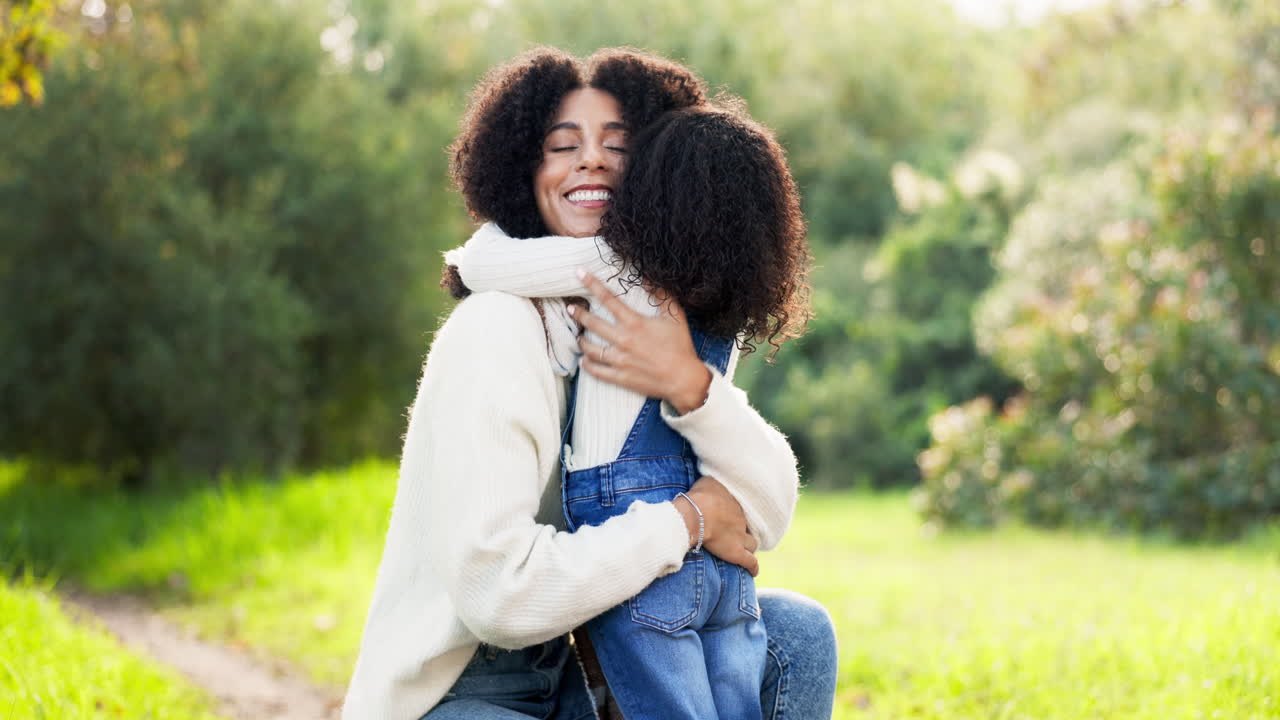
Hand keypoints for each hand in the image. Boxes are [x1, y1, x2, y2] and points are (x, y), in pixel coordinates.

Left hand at [569, 270, 711, 413]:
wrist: (684, 379)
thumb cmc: (681, 346)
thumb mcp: (675, 316)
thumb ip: (662, 296)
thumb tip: (648, 278)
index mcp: (635, 323)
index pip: (608, 299)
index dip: (592, 284)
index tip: (579, 274)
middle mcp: (623, 340)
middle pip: (593, 323)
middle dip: (579, 314)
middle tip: (570, 309)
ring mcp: (620, 360)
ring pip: (591, 349)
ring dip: (581, 341)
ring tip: (578, 336)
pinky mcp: (620, 377)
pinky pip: (597, 371)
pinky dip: (587, 366)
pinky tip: (584, 361)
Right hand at [674, 476, 758, 575]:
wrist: (696, 514)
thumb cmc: (699, 496)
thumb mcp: (708, 481)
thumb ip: (715, 483)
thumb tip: (715, 482)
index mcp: (737, 503)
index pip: (744, 509)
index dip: (740, 514)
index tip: (733, 515)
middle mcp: (742, 520)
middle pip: (749, 526)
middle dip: (746, 530)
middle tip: (739, 532)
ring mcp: (740, 537)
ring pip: (752, 544)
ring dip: (749, 547)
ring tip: (745, 551)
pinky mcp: (736, 553)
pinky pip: (750, 563)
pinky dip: (753, 568)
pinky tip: (753, 571)